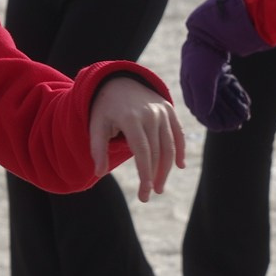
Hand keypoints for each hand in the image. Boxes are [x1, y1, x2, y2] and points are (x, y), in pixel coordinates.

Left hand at [89, 77, 184, 199]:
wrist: (118, 80)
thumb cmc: (105, 108)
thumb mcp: (96, 125)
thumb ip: (97, 148)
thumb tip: (98, 173)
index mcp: (131, 118)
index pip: (142, 151)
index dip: (145, 173)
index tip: (145, 192)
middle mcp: (150, 114)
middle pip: (157, 151)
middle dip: (154, 175)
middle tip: (148, 195)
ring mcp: (162, 111)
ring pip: (169, 145)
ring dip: (167, 168)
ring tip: (159, 186)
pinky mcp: (169, 109)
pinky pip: (178, 133)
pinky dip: (180, 149)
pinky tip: (180, 166)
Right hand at [181, 36, 250, 132]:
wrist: (211, 34)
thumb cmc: (202, 58)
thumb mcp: (201, 82)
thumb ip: (203, 101)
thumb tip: (204, 117)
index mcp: (191, 89)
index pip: (201, 111)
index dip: (213, 121)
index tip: (225, 128)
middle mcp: (200, 85)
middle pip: (215, 106)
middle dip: (227, 116)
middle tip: (239, 124)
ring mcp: (212, 78)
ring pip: (224, 98)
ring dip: (234, 108)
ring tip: (246, 116)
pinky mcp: (222, 71)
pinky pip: (231, 87)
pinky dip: (238, 96)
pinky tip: (247, 105)